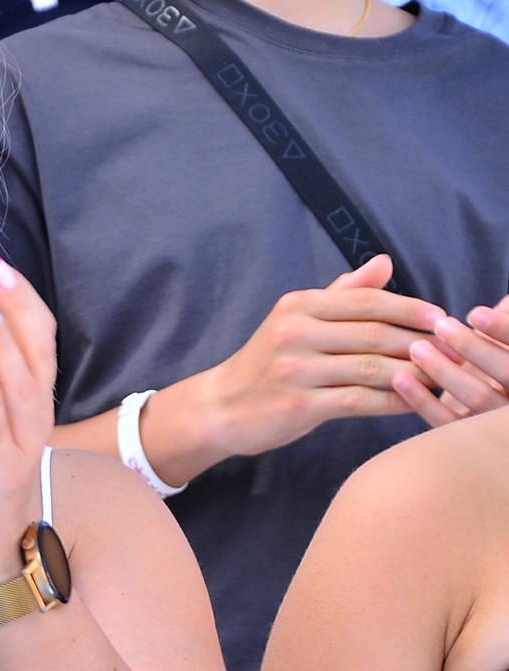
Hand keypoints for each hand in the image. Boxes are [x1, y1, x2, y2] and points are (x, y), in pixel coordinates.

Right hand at [206, 256, 445, 455]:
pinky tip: (410, 402)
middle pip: (373, 334)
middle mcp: (295, 332)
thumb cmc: (267, 364)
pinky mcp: (298, 405)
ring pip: (370, 369)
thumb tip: (384, 262)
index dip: (409, 308)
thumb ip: (342, 293)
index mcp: (299, 305)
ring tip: (438, 378)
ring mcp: (295, 370)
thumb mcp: (297, 319)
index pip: (367, 301)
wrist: (222, 407)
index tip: (440, 318)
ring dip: (411, 374)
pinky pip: (357, 401)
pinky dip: (389, 402)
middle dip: (418, 342)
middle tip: (450, 350)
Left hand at [394, 293, 508, 425]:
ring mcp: (500, 430)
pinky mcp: (472, 447)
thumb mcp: (504, 347)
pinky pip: (449, 425)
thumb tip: (505, 294)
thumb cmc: (498, 368)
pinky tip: (400, 379)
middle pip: (506, 372)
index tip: (473, 313)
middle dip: (473, 347)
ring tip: (416, 348)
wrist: (485, 433)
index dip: (502, 330)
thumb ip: (506, 321)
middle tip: (441, 326)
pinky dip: (423, 402)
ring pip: (478, 398)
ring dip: (444, 371)